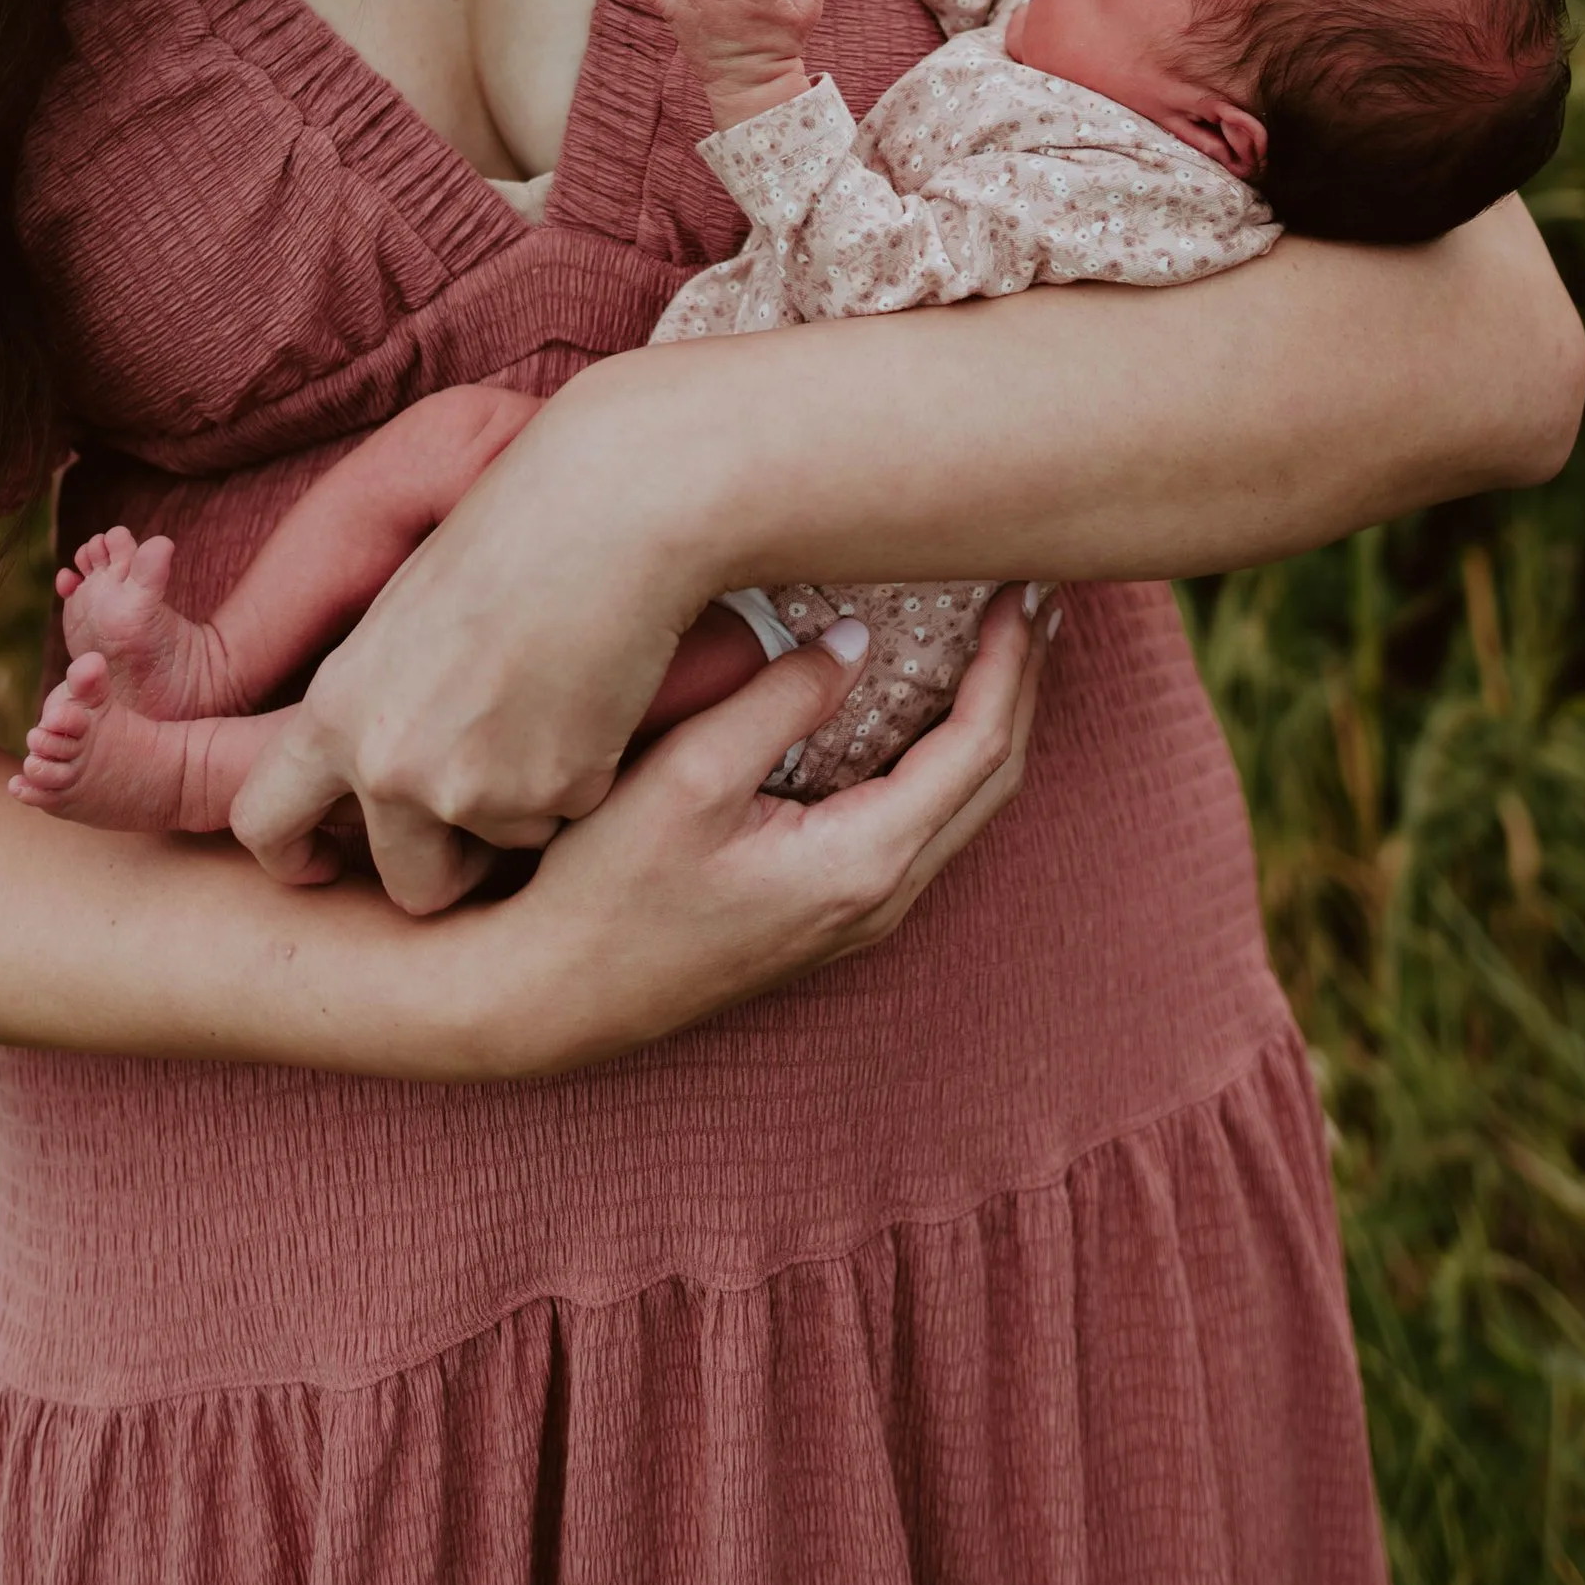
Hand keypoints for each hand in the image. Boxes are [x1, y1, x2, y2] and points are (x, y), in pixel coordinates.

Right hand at [486, 590, 1046, 1070]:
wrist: (552, 997)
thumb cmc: (606, 893)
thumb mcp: (688, 777)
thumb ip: (780, 701)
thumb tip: (855, 641)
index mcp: (864, 862)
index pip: (978, 747)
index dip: (1008, 662)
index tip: (1019, 587)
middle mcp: (880, 897)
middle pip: (990, 778)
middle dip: (1019, 684)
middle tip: (1033, 601)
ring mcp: (857, 912)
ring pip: (959, 804)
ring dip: (988, 718)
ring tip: (998, 643)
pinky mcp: (826, 909)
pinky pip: (918, 820)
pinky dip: (943, 753)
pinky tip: (923, 709)